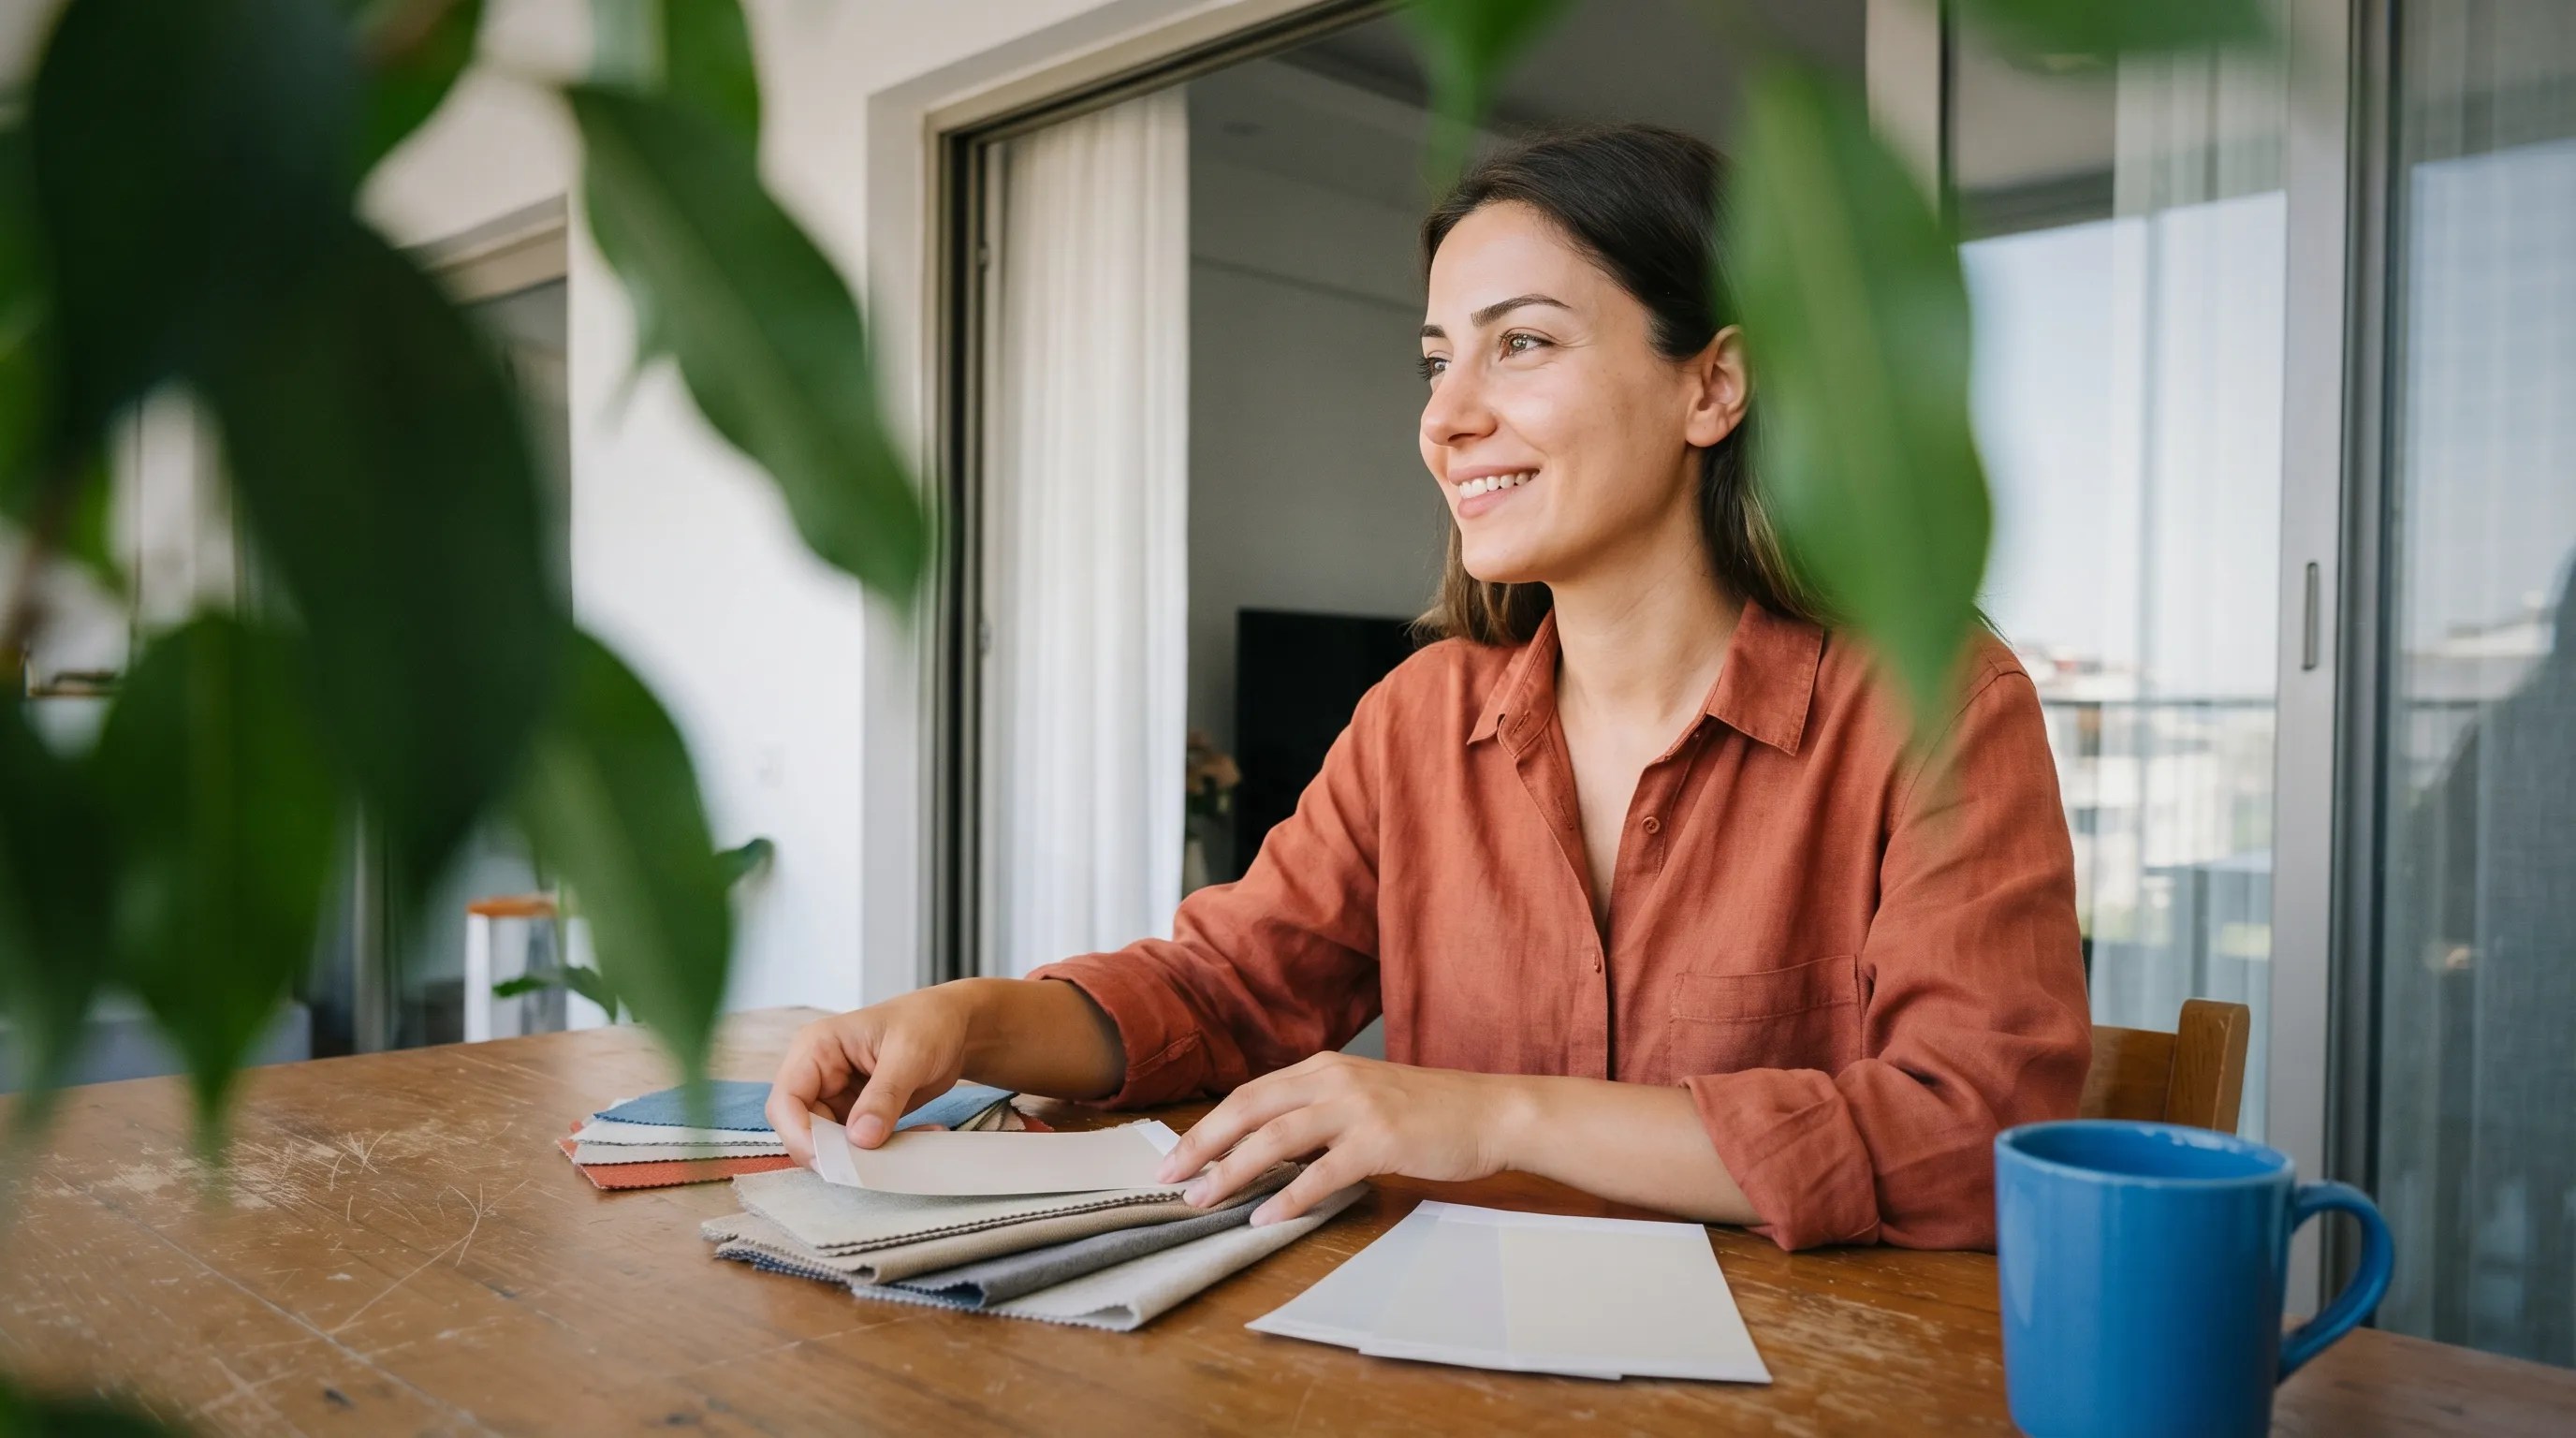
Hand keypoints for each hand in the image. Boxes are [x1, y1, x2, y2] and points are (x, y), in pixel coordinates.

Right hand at [764, 986, 977, 1167]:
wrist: (957, 1027)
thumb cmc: (929, 1023)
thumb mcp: (909, 1054)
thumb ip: (883, 1097)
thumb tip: (861, 1139)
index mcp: (816, 1048)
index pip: (786, 1101)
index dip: (799, 1136)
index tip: (831, 1161)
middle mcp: (818, 1074)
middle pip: (801, 1129)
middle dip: (834, 1151)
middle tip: (874, 1163)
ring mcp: (835, 1096)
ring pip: (829, 1143)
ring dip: (865, 1153)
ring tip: (908, 1142)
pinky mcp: (856, 1113)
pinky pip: (857, 1144)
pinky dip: (883, 1148)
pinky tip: (921, 1133)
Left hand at [1152, 1052, 1524, 1225]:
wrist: (1491, 1111)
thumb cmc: (1429, 1111)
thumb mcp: (1363, 1097)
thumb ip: (1317, 1113)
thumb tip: (1265, 1150)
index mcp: (1323, 1068)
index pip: (1249, 1095)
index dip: (1207, 1126)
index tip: (1175, 1157)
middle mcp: (1333, 1079)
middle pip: (1248, 1109)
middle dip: (1201, 1145)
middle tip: (1168, 1179)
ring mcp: (1357, 1107)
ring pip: (1275, 1138)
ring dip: (1232, 1172)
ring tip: (1204, 1201)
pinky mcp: (1381, 1139)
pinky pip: (1322, 1172)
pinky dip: (1289, 1197)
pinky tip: (1265, 1218)